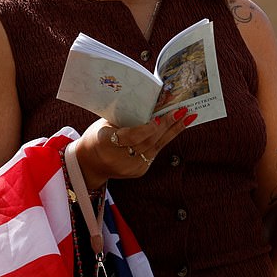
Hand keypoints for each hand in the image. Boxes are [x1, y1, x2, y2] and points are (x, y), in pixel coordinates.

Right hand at [74, 107, 196, 188]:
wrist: (90, 164)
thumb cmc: (97, 137)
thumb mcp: (105, 125)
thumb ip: (126, 119)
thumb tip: (152, 104)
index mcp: (105, 144)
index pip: (130, 137)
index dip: (146, 128)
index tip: (159, 117)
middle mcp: (119, 159)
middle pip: (148, 141)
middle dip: (167, 125)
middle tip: (181, 110)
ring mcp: (131, 168)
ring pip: (156, 147)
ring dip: (173, 131)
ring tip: (187, 117)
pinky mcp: (139, 171)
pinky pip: (155, 152)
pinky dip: (165, 139)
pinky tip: (176, 128)